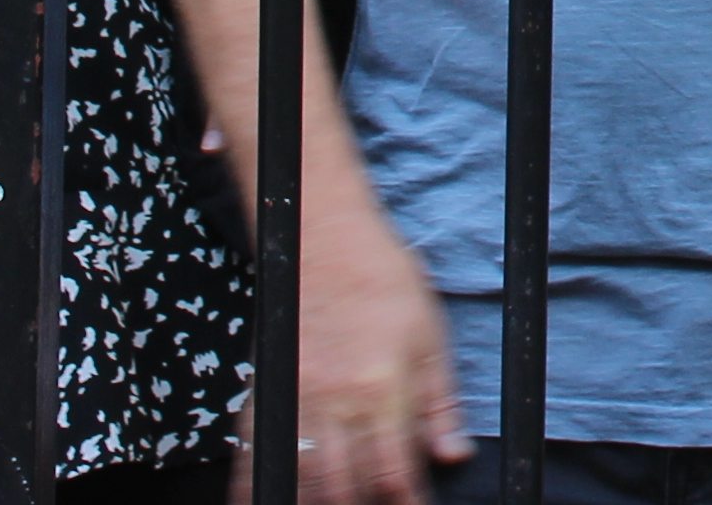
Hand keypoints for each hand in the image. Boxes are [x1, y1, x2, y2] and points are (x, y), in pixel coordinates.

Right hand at [270, 203, 472, 504]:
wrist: (321, 233)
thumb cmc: (382, 278)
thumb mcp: (428, 334)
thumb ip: (440, 402)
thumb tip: (454, 455)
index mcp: (382, 387)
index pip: (394, 471)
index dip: (406, 502)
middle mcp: (336, 400)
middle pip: (344, 487)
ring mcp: (294, 397)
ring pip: (301, 479)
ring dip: (317, 503)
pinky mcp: (265, 389)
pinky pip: (257, 453)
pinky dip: (258, 485)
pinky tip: (268, 499)